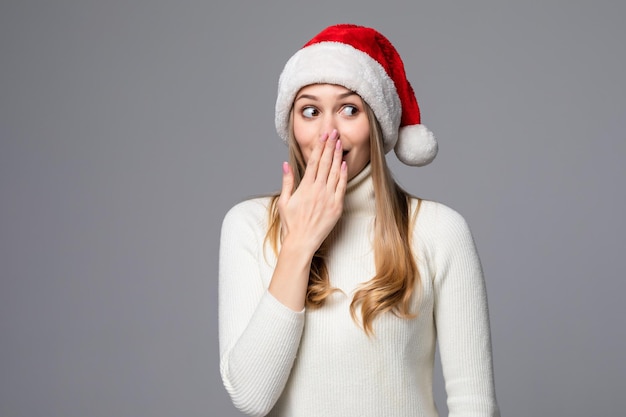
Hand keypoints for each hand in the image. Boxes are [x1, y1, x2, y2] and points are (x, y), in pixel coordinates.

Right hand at [277, 129, 347, 254]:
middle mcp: (318, 190)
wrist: (302, 241)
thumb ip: (287, 181)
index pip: (313, 161)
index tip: (323, 136)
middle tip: (334, 133)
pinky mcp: (337, 207)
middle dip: (330, 146)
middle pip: (325, 163)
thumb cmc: (291, 223)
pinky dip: (343, 174)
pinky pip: (341, 187)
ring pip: (334, 172)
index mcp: (305, 187)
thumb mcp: (284, 201)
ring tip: (340, 143)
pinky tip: (344, 164)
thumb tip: (286, 164)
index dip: (319, 147)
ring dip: (338, 156)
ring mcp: (329, 198)